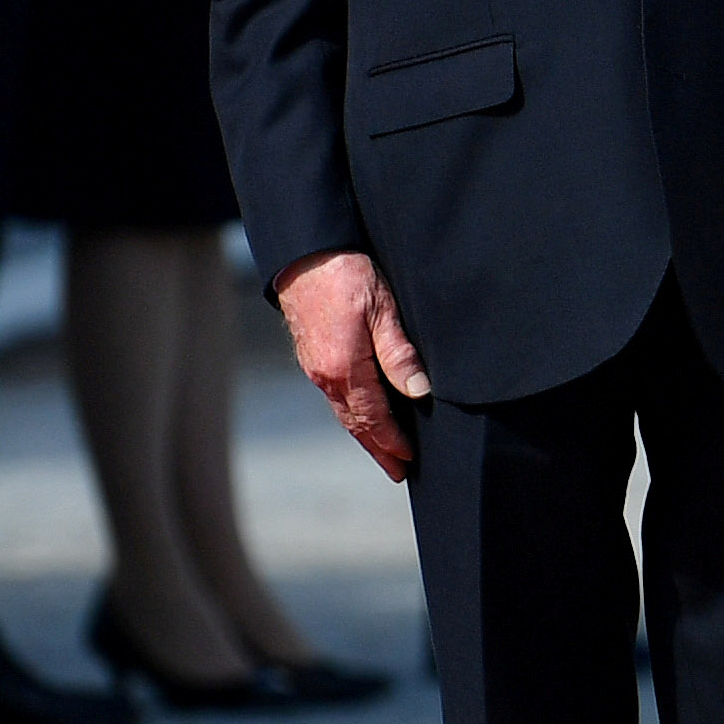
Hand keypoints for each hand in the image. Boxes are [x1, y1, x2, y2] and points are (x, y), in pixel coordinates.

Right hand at [273, 250, 428, 478]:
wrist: (304, 252)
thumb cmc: (346, 273)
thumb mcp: (382, 309)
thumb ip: (399, 353)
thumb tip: (418, 392)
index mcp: (346, 369)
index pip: (374, 418)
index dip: (392, 441)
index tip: (409, 460)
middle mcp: (326, 375)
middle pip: (356, 423)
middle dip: (378, 448)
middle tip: (397, 471)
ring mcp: (315, 367)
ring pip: (343, 411)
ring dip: (363, 433)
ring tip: (381, 449)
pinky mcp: (311, 355)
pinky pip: (334, 395)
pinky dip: (350, 413)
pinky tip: (360, 413)